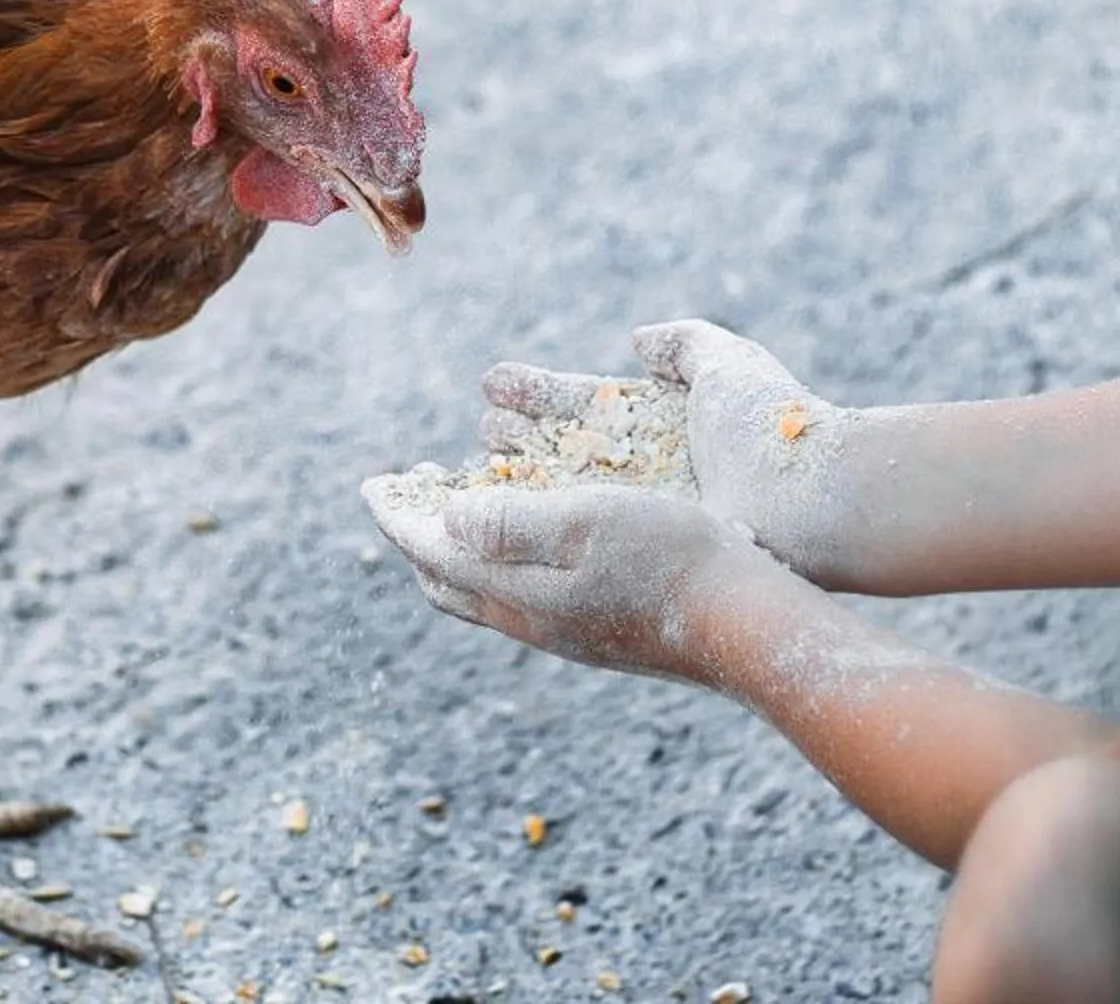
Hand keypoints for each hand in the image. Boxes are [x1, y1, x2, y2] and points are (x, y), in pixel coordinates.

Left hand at [359, 478, 778, 684]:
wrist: (748, 625)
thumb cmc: (674, 556)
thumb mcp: (586, 519)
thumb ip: (509, 521)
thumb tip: (444, 518)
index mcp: (516, 592)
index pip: (429, 550)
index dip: (395, 513)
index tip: (371, 484)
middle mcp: (530, 622)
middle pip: (445, 581)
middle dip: (416, 532)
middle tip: (407, 489)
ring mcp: (563, 634)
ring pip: (482, 595)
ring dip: (457, 549)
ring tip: (460, 505)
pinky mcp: (594, 635)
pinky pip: (520, 600)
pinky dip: (499, 563)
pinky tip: (528, 539)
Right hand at [478, 319, 851, 576]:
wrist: (813, 501)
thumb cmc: (774, 430)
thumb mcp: (729, 366)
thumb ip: (685, 342)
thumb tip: (637, 340)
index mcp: (663, 425)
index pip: (582, 403)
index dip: (536, 393)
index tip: (491, 382)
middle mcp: (648, 471)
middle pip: (563, 448)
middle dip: (516, 436)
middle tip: (478, 428)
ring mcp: (644, 513)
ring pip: (560, 489)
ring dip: (514, 475)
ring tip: (472, 463)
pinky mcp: (643, 550)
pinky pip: (576, 531)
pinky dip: (532, 520)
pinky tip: (495, 513)